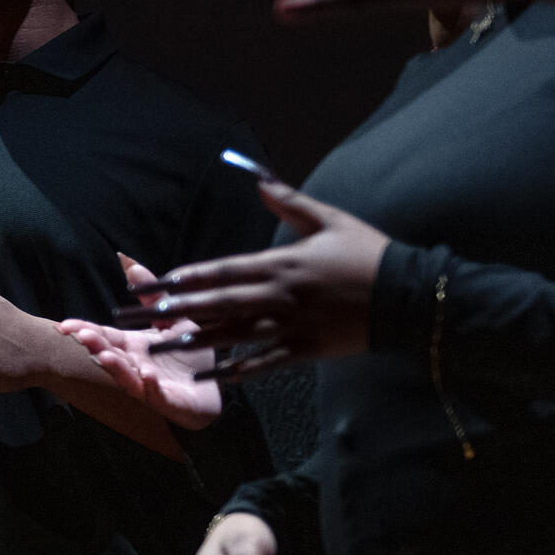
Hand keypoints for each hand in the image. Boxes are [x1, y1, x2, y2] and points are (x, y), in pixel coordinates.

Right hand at [57, 253, 223, 428]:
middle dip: (95, 345)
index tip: (63, 325)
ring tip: (106, 356)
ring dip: (115, 367)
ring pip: (126, 377)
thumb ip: (152, 296)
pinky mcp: (168, 401)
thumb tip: (129, 263)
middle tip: (81, 335)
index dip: (83, 330)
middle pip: (109, 354)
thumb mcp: (173, 320)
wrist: (211, 390)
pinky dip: (150, 386)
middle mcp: (134, 365)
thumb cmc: (189, 356)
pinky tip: (148, 375)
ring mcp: (148, 385)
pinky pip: (157, 395)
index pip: (103, 336)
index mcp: (132, 346)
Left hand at [130, 181, 388, 377]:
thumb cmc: (369, 253)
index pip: (226, 270)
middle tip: (145, 315)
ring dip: (198, 340)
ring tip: (164, 344)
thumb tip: (258, 178)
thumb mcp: (330, 220)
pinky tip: (213, 376)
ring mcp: (293, 325)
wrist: (410, 295)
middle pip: (221, 303)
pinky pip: (267, 362)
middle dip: (180, 309)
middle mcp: (281, 295)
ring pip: (236, 334)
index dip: (190, 277)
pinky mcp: (308, 349)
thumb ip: (289, 202)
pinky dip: (240, 370)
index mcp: (283, 263)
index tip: (159, 281)